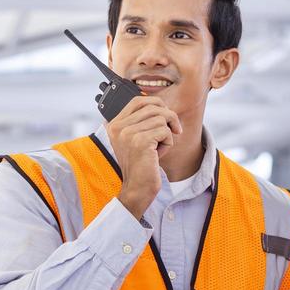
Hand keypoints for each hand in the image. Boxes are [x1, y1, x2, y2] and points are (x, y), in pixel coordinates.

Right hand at [107, 96, 181, 219]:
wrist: (137, 188)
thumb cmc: (141, 165)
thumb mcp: (137, 140)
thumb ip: (142, 122)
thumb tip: (162, 106)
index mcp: (115, 125)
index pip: (138, 101)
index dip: (156, 103)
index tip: (166, 116)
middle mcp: (118, 127)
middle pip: (153, 107)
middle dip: (169, 117)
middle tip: (174, 130)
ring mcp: (128, 134)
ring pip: (161, 118)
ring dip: (167, 133)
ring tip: (159, 148)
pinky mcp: (140, 142)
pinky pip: (165, 131)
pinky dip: (168, 142)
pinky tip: (159, 154)